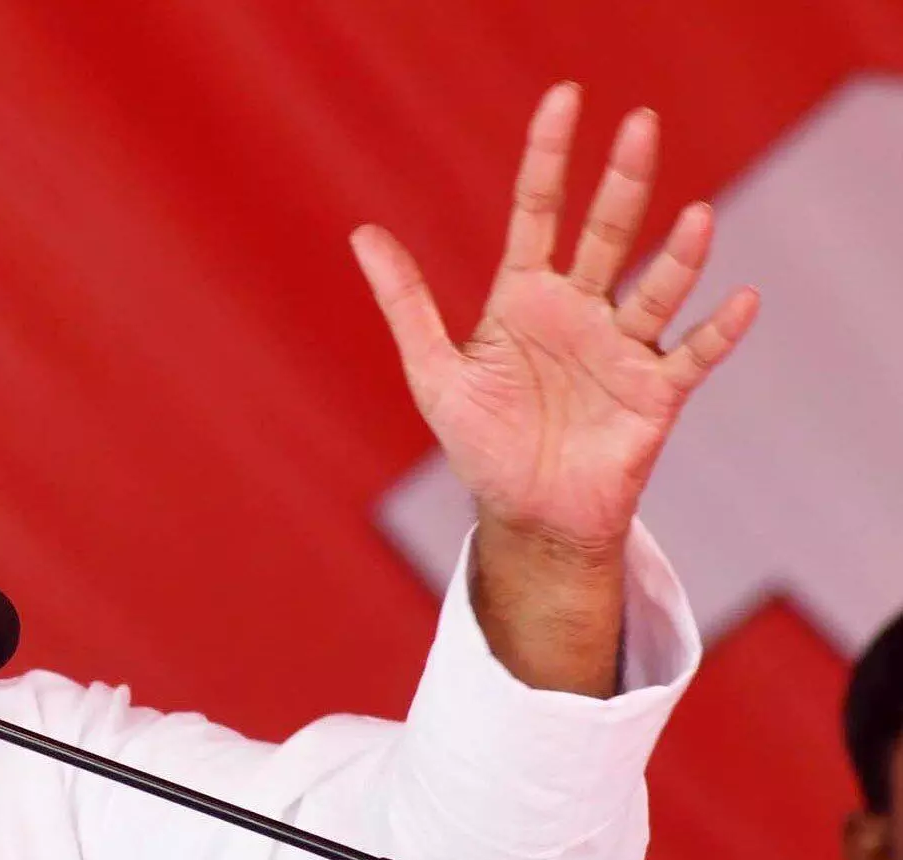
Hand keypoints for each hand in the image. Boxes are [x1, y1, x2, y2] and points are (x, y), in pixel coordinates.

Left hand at [350, 82, 759, 558]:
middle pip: (606, 234)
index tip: (564, 100)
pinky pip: (692, 356)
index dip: (548, 157)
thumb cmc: (483, 443)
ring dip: (678, 256)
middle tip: (641, 123)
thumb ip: (405, 303)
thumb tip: (363, 233)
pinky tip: (739, 300)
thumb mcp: (434, 372)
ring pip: (655, 290)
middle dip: (622, 182)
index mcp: (526, 298)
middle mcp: (581, 311)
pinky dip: (718, 331)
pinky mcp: (655, 395)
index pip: (538, 211)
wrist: (527, 517)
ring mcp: (622, 348)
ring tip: (696, 217)